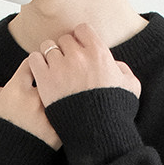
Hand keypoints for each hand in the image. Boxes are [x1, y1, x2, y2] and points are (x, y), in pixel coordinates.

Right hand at [0, 56, 62, 150]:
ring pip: (60, 98)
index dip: (34, 65)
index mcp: (16, 89)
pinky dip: (62, 118)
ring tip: (57, 103)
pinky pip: (63, 119)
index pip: (32, 63)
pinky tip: (59, 120)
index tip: (35, 70)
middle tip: (48, 85)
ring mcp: (47, 118)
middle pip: (49, 79)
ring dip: (58, 99)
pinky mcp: (56, 136)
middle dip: (49, 81)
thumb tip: (5, 89)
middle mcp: (34, 100)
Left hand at [27, 22, 142, 106]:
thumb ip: (124, 71)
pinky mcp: (45, 81)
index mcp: (98, 53)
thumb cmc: (114, 113)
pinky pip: (34, 59)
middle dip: (66, 50)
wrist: (96, 135)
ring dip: (50, 56)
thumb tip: (115, 64)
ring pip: (48, 47)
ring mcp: (60, 67)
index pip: (82, 29)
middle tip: (67, 65)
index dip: (80, 40)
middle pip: (64, 39)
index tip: (80, 52)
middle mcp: (78, 56)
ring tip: (54, 71)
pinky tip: (41, 75)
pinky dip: (36, 64)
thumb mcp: (130, 88)